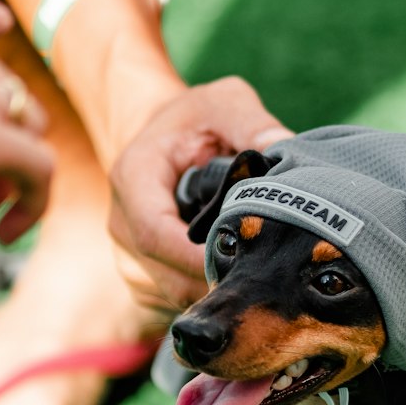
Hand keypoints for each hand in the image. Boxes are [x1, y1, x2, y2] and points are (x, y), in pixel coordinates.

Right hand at [109, 76, 289, 310]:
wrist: (163, 137)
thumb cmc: (196, 119)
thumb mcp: (225, 104)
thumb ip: (254, 124)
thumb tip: (284, 151)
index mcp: (133, 179)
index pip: (154, 234)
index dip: (195, 258)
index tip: (242, 266)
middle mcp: (122, 224)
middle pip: (165, 275)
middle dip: (216, 283)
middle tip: (268, 283)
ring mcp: (128, 255)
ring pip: (171, 294)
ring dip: (214, 294)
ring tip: (260, 282)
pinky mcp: (143, 277)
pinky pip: (174, 300)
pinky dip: (207, 296)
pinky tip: (240, 282)